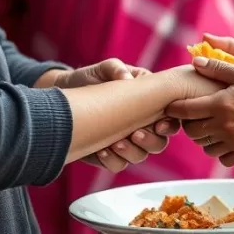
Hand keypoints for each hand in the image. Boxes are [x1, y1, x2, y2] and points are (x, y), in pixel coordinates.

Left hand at [47, 59, 182, 172]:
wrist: (63, 97)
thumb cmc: (90, 79)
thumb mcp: (103, 68)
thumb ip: (115, 68)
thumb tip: (126, 77)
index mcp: (149, 103)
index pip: (170, 117)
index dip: (170, 123)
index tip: (158, 124)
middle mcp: (141, 124)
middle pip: (160, 142)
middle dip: (150, 141)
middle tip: (135, 134)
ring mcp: (126, 141)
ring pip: (141, 156)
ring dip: (131, 152)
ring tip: (115, 143)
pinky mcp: (109, 154)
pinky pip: (118, 165)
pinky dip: (112, 160)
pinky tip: (101, 150)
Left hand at [166, 57, 233, 167]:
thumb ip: (218, 67)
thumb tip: (195, 61)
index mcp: (221, 104)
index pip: (184, 110)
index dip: (174, 107)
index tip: (173, 103)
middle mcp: (224, 125)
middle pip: (190, 131)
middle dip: (187, 122)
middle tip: (193, 113)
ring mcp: (233, 142)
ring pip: (204, 146)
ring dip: (203, 136)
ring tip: (210, 124)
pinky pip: (221, 157)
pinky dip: (219, 149)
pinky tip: (224, 137)